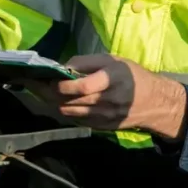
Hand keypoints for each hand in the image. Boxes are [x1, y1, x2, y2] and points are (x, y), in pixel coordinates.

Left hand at [42, 54, 187, 136]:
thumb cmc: (131, 75)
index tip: (46, 77)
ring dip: (52, 103)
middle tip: (32, 83)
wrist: (154, 103)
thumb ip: (87, 62)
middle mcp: (106, 101)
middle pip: (70, 101)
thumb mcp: (113, 60)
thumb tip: (63, 67)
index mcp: (110, 80)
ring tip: (42, 91)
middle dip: (47, 93)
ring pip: (68, 113)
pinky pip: (76, 120)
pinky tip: (59, 101)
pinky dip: (64, 110)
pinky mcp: (101, 127)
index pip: (81, 87)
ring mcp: (103, 118)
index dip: (61, 85)